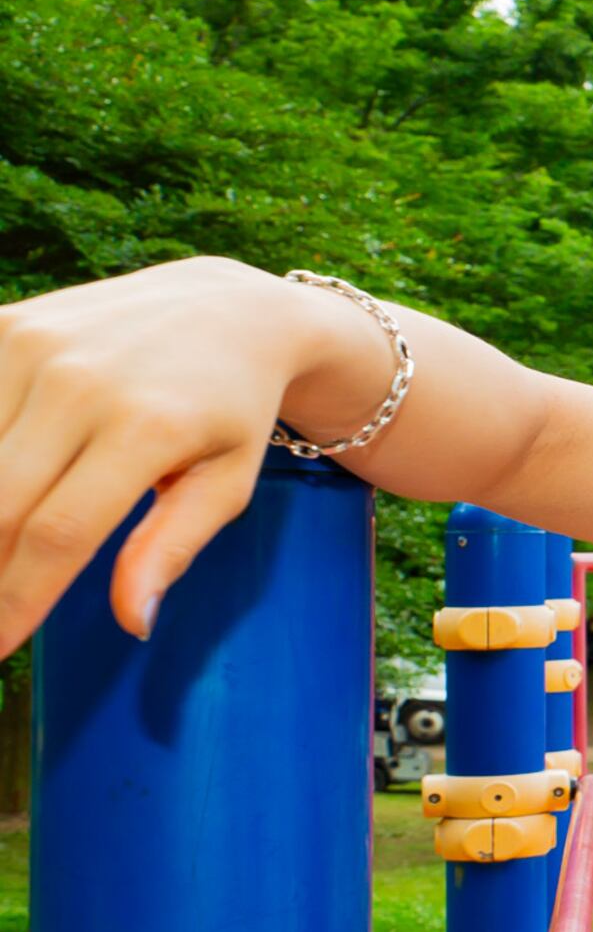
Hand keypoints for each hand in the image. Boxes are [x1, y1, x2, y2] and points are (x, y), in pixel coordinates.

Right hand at [0, 258, 347, 647]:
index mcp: (145, 427)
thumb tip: (133, 622)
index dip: (17, 599)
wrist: (228, 309)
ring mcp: (32, 346)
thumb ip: (171, 548)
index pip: (58, 534)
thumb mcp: (226, 482)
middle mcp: (80, 382)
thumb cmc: (230, 412)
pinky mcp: (4, 324)